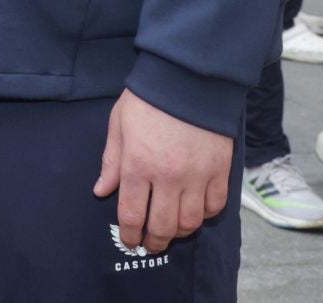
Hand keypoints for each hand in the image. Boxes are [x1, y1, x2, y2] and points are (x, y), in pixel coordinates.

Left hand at [93, 89, 231, 253]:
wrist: (188, 79)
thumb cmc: (147, 99)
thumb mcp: (118, 125)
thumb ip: (111, 162)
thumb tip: (102, 191)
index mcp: (138, 165)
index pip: (132, 214)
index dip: (130, 234)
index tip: (129, 241)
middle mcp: (168, 176)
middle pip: (164, 226)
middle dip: (155, 241)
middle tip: (150, 244)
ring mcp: (198, 175)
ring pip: (191, 221)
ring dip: (180, 232)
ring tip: (171, 231)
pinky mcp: (221, 170)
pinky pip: (215, 206)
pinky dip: (205, 215)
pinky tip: (195, 212)